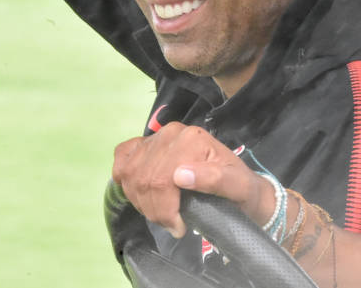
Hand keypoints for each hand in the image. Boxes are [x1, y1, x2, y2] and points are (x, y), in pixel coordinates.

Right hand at [112, 122, 273, 237]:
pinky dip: (124, 178)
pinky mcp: (144, 144)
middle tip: (172, 224)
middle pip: (145, 179)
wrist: (237, 181)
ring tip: (161, 213)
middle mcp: (171, 133)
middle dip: (155, 211)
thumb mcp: (238, 186)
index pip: (162, 180)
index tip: (179, 227)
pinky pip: (122, 157)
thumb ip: (215, 179)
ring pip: (131, 174)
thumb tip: (180, 176)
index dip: (166, 210)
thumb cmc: (238, 186)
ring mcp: (155, 137)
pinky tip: (140, 192)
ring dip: (141, 201)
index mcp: (192, 139)